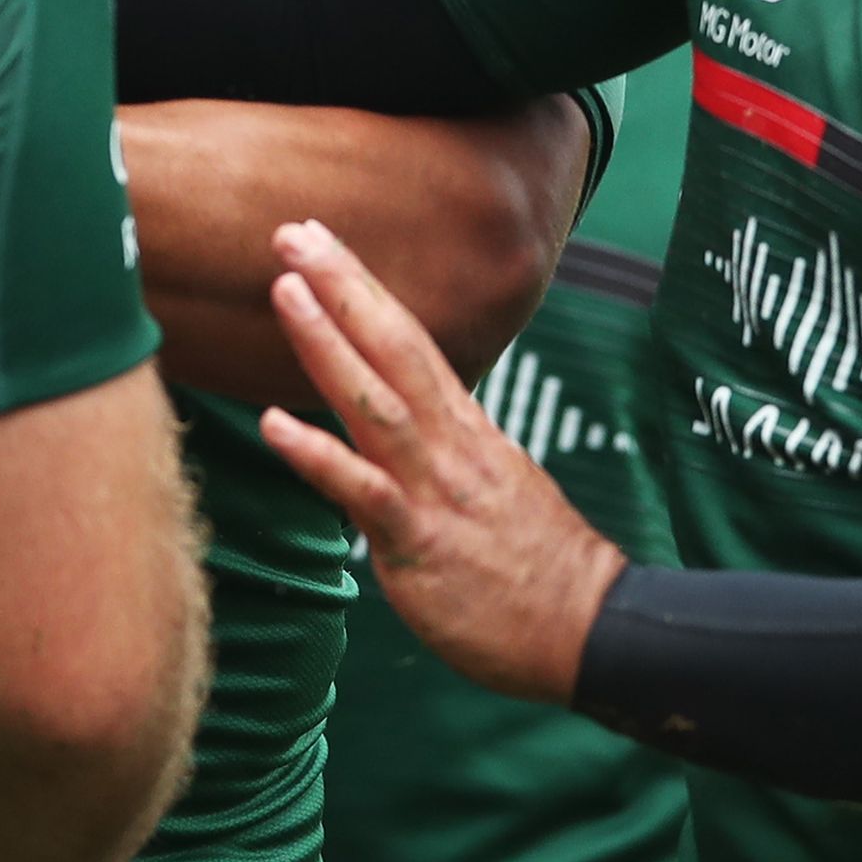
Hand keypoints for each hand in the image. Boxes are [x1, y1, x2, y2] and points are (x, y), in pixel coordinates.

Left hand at [255, 220, 620, 701]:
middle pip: (394, 348)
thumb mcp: (490, 486)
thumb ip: (439, 452)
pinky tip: (273, 423)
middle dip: (342, 286)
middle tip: (292, 232)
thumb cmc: (535, 567)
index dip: (363, 289)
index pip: (409, 341)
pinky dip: (317, 454)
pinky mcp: (420, 542)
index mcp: (464, 429)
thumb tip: (395, 434)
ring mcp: (435, 489)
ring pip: (376, 403)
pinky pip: (364, 491)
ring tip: (284, 291)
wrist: (588, 629)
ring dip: (327, 344)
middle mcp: (450, 444)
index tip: (321, 241)